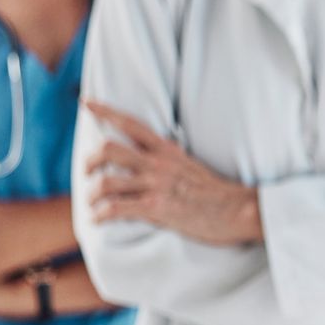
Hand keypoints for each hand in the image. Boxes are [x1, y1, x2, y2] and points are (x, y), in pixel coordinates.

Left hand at [84, 101, 262, 245]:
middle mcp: (158, 163)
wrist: (238, 210)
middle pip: (109, 149)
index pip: (130, 123)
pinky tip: (98, 220)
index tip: (87, 104)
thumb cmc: (216, 192)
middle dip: (90, 161)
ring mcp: (156, 185)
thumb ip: (167, 160)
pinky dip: (100, 214)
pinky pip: (116, 208)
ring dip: (92, 193)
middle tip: (88, 171)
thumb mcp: (191, 164)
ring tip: (92, 203)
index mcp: (167, 150)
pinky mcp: (156, 208)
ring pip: (106, 181)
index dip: (105, 111)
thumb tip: (148, 159)